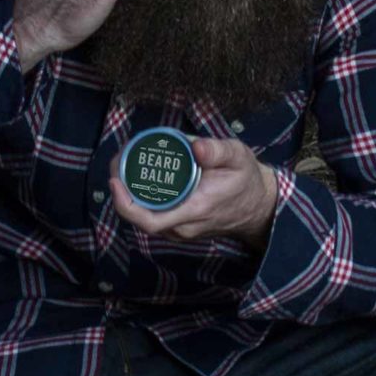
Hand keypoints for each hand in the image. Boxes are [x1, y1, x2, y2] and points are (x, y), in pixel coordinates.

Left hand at [108, 137, 277, 253]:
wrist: (260, 206)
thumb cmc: (247, 180)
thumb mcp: (238, 157)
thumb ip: (219, 151)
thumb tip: (196, 146)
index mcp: (195, 210)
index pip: (150, 220)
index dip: (125, 203)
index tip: (115, 180)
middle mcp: (183, 226)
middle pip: (140, 217)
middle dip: (122, 190)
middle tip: (118, 159)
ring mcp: (181, 228)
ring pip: (145, 216)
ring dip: (130, 192)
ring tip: (125, 162)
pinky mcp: (180, 225)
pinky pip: (153, 213)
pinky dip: (141, 196)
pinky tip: (138, 175)